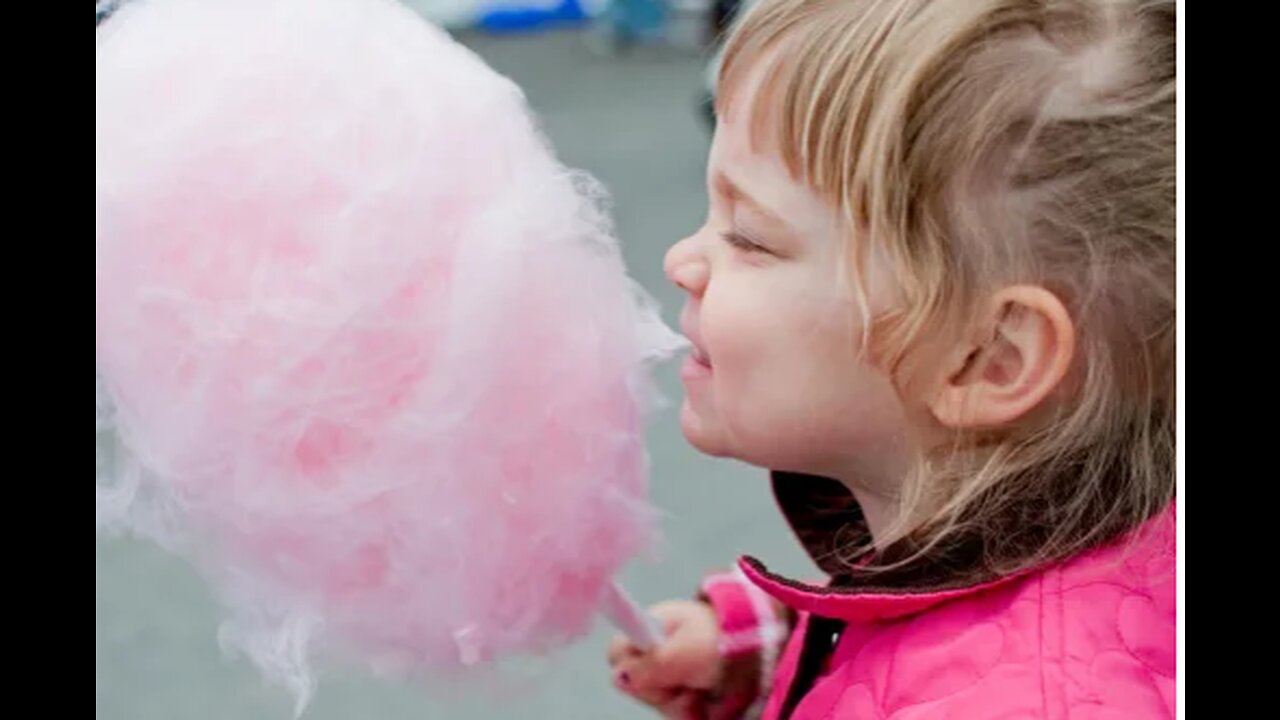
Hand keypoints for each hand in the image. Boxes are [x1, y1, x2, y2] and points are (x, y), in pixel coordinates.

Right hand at [607, 599, 722, 718]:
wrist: (767, 655)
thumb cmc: (726, 643)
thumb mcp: (685, 652)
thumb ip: (650, 665)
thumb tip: (618, 677)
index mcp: (654, 628)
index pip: (617, 652)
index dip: (628, 667)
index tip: (652, 671)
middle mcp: (660, 652)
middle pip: (636, 685)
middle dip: (661, 690)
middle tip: (686, 680)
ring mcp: (674, 676)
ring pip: (658, 704)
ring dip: (681, 704)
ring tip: (703, 690)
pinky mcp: (688, 697)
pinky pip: (677, 714)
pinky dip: (693, 713)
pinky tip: (707, 703)